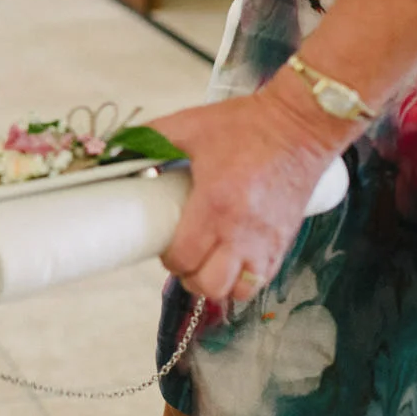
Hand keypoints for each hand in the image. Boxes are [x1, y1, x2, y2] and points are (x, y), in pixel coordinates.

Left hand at [154, 73, 354, 301]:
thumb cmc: (245, 126)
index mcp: (214, 205)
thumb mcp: (189, 125)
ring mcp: (267, 241)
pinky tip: (233, 261)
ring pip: (239, 291)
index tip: (165, 243)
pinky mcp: (285, 241)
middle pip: (210, 285)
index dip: (168, 258)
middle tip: (185, 256)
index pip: (183, 258)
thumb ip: (149, 139)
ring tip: (209, 262)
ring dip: (219, 283)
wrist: (301, 125)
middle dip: (190, 277)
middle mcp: (241, 232)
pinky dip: (244, 279)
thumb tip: (115, 149)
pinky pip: (263, 280)